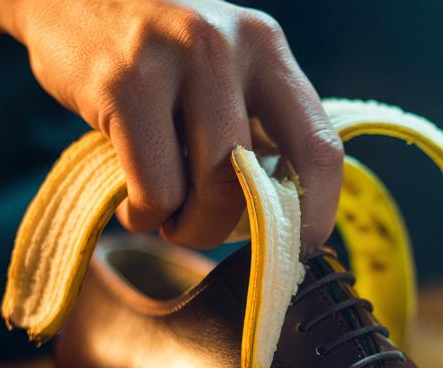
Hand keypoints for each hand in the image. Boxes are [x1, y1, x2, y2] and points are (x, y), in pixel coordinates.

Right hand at [7, 0, 343, 251]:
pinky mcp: (122, 84)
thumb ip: (251, 120)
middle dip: (231, 231)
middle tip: (204, 234)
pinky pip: (154, 187)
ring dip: (190, 229)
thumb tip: (282, 215)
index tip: (294, 247)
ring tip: (166, 220)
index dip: (315, 213)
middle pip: (258, 180)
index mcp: (265, 47)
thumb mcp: (217, 63)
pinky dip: (145, 216)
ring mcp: (175, 60)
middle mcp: (228, 46)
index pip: (320, 146)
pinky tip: (134, 208)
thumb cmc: (148, 51)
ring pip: (211, 189)